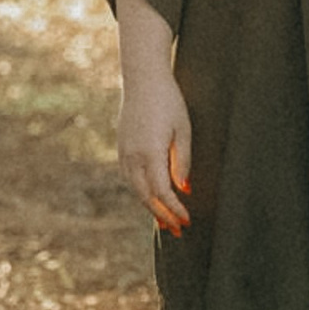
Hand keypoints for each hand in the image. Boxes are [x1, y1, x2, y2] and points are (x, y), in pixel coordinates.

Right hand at [118, 72, 192, 233]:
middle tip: (177, 230)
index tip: (187, 221)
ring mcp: (124, 153)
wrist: (143, 79)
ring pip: (135, 189)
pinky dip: (141, 192)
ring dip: (150, 206)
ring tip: (164, 220)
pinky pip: (130, 178)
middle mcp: (132, 157)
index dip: (175, 209)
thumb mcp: (184, 130)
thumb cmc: (169, 102)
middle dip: (162, 215)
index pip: (162, 192)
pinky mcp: (121, 148)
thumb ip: (182, 161)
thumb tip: (183, 189)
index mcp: (150, 153)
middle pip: (146, 196)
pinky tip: (152, 197)